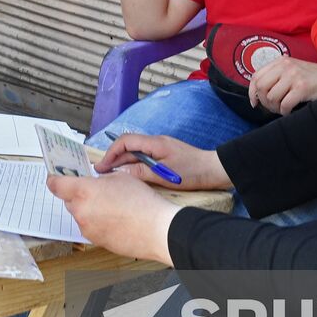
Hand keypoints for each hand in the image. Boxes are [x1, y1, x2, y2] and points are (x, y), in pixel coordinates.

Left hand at [46, 171, 179, 263]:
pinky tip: (115, 219)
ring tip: (112, 206)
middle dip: (78, 194)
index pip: (56, 185)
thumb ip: (100, 179)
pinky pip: (91, 227)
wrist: (156, 229)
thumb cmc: (142, 202)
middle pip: (69, 201)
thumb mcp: (120, 178)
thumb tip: (95, 183)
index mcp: (83, 191)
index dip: (54, 179)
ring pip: (80, 215)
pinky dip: (98, 222)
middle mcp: (81, 211)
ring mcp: (87, 229)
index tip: (55, 177)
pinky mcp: (96, 241)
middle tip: (95, 190)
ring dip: (89, 209)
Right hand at [96, 133, 231, 190]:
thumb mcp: (166, 175)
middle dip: (113, 158)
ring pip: (135, 152)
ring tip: (111, 174)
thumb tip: (120, 173)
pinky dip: (133, 164)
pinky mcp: (166, 156)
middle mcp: (156, 142)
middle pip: (128, 146)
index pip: (125, 141)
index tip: (102, 166)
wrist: (216, 170)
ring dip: (122, 161)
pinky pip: (144, 157)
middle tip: (100, 172)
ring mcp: (161, 148)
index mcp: (155, 143)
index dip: (111, 153)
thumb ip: (142, 172)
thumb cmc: (193, 171)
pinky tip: (130, 175)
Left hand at [248, 58, 316, 114]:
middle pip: (261, 87)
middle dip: (264, 101)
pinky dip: (285, 111)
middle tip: (273, 107)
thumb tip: (256, 94)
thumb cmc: (314, 79)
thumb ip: (277, 76)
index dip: (252, 91)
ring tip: (283, 108)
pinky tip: (291, 110)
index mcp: (282, 61)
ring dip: (275, 108)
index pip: (256, 75)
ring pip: (271, 97)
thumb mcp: (294, 70)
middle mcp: (286, 66)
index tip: (255, 102)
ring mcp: (294, 76)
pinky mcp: (303, 87)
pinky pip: (284, 104)